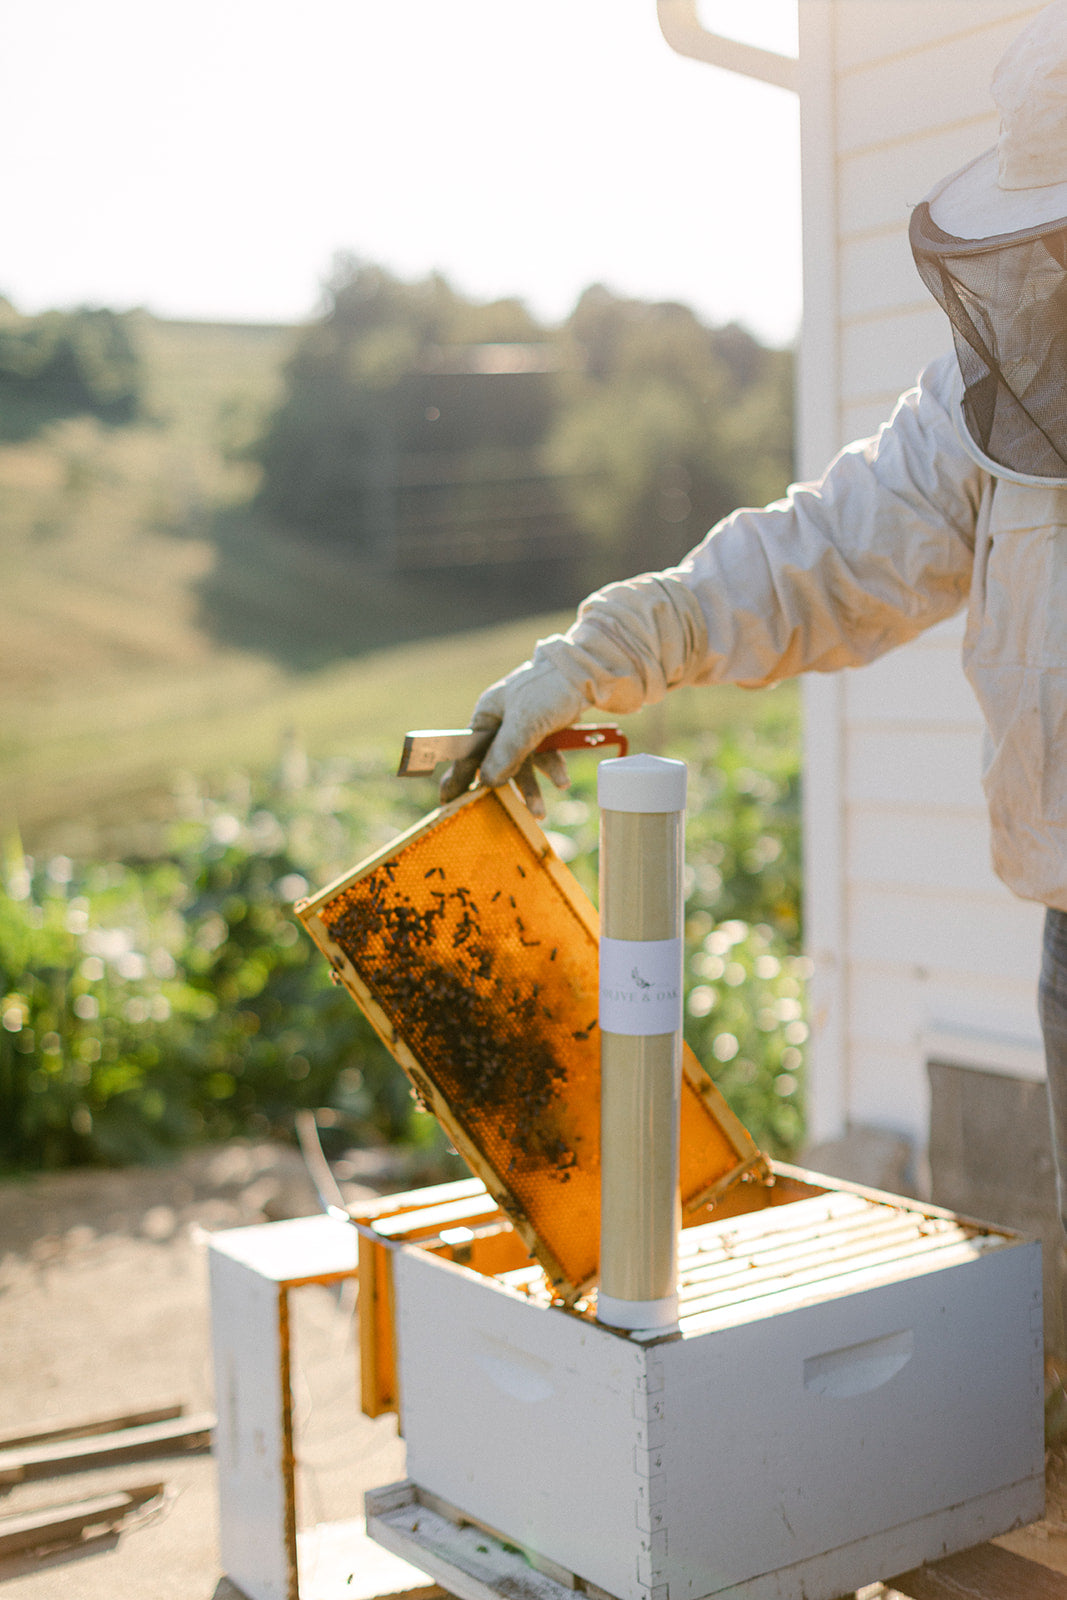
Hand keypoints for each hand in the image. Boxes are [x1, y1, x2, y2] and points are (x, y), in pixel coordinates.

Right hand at [439, 656, 586, 816]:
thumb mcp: (525, 722)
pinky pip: (545, 756)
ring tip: (540, 812)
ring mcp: (526, 726)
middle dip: (503, 789)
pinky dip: (553, 769)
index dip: (458, 777)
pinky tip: (562, 782)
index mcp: (488, 714)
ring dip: (531, 787)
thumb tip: (487, 780)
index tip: (448, 801)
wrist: (590, 670)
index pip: (467, 751)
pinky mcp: (548, 730)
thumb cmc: (549, 689)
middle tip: (498, 815)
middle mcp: (504, 721)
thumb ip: (506, 752)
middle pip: (497, 762)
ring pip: (523, 763)